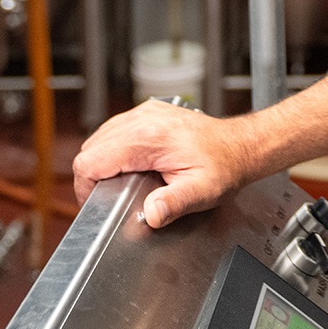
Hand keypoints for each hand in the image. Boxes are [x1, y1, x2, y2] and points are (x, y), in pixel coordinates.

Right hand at [72, 100, 259, 227]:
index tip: (99, 202)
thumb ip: (174, 204)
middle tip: (110, 196)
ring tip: (122, 183)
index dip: (87, 187)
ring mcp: (145, 113)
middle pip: (91, 150)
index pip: (91, 161)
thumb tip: (151, 214)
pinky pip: (114, 131)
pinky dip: (114, 150)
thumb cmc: (224, 166)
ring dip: (103, 163)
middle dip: (94, 177)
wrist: (240, 145)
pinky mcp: (148, 114)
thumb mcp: (202, 192)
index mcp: (149, 138)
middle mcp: (143, 120)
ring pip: (99, 139)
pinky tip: (131, 166)